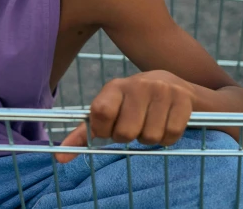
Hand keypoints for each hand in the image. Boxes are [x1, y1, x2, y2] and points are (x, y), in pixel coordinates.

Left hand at [55, 70, 193, 162]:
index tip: (110, 129)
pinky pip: (170, 135)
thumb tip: (59, 158)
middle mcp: (138, 84)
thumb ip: (85, 134)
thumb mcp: (110, 111)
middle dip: (129, 137)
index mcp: (115, 87)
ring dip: (150, 138)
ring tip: (151, 123)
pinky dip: (168, 138)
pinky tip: (166, 123)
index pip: (100, 113)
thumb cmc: (135, 104)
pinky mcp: (183, 99)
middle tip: (134, 126)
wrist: (178, 86)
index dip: (104, 130)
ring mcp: (162, 90)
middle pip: (125, 133)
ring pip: (149, 137)